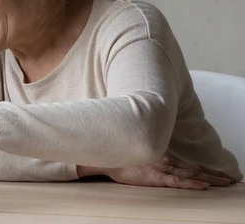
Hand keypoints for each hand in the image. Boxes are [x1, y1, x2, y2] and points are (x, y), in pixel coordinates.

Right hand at [100, 155, 235, 189]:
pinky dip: (192, 183)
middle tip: (232, 180)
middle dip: (215, 174)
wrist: (107, 158)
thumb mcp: (141, 154)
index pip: (191, 164)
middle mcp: (167, 160)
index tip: (221, 174)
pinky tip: (204, 186)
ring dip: (210, 178)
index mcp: (164, 155)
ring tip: (226, 183)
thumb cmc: (122, 157)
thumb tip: (162, 159)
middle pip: (196, 169)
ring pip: (192, 175)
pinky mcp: (156, 177)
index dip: (207, 169)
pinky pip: (178, 181)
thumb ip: (154, 155)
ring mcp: (162, 168)